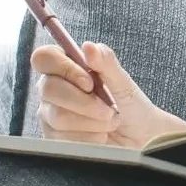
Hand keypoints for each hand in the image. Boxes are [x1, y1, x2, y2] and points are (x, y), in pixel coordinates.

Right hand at [30, 42, 185, 146]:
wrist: (141, 138)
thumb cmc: (132, 107)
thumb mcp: (124, 83)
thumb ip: (106, 63)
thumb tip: (89, 47)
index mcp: (67, 68)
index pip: (44, 58)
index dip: (64, 68)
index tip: (89, 82)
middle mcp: (53, 90)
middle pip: (48, 88)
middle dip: (83, 102)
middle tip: (108, 110)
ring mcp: (51, 114)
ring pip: (58, 116)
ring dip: (91, 122)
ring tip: (110, 122)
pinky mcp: (55, 138)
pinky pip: (63, 138)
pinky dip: (89, 138)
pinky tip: (101, 136)